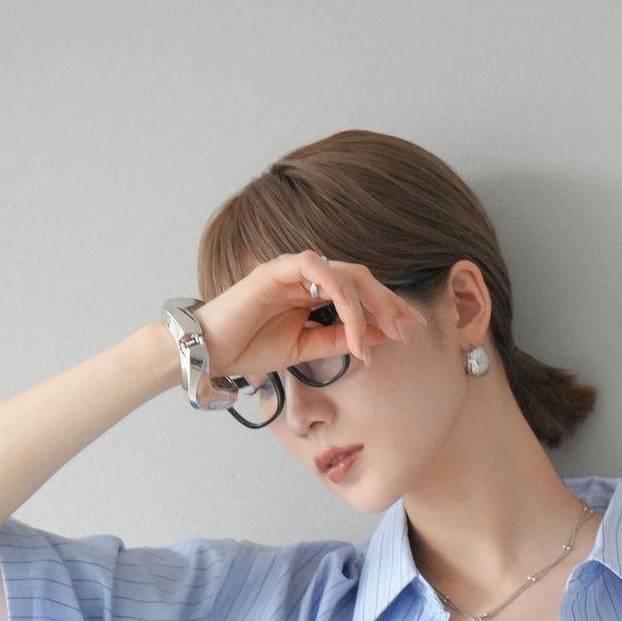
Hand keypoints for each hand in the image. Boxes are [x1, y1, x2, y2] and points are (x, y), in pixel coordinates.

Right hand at [194, 249, 429, 387]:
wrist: (211, 351)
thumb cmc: (251, 349)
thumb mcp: (306, 349)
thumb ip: (339, 339)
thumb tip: (378, 334)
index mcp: (312, 292)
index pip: (359, 291)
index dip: (387, 306)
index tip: (410, 327)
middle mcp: (305, 276)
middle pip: (360, 277)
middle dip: (387, 302)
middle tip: (406, 329)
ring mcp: (291, 269)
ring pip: (345, 274)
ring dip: (368, 304)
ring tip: (382, 335)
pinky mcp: (276, 269)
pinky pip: (319, 270)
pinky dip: (342, 297)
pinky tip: (353, 323)